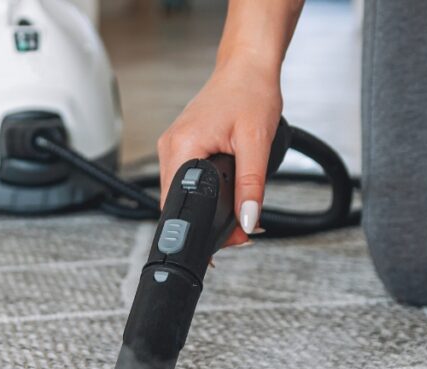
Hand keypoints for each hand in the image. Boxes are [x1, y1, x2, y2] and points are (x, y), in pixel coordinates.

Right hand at [157, 58, 282, 246]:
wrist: (246, 67)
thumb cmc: (250, 93)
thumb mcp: (256, 143)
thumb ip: (251, 186)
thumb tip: (246, 220)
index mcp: (181, 147)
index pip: (177, 205)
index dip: (198, 228)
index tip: (221, 242)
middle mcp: (170, 148)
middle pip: (177, 203)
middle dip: (207, 222)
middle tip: (240, 229)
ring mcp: (172, 147)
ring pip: (181, 193)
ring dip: (206, 207)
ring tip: (236, 210)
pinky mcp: (180, 145)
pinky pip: (185, 178)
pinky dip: (203, 190)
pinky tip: (223, 190)